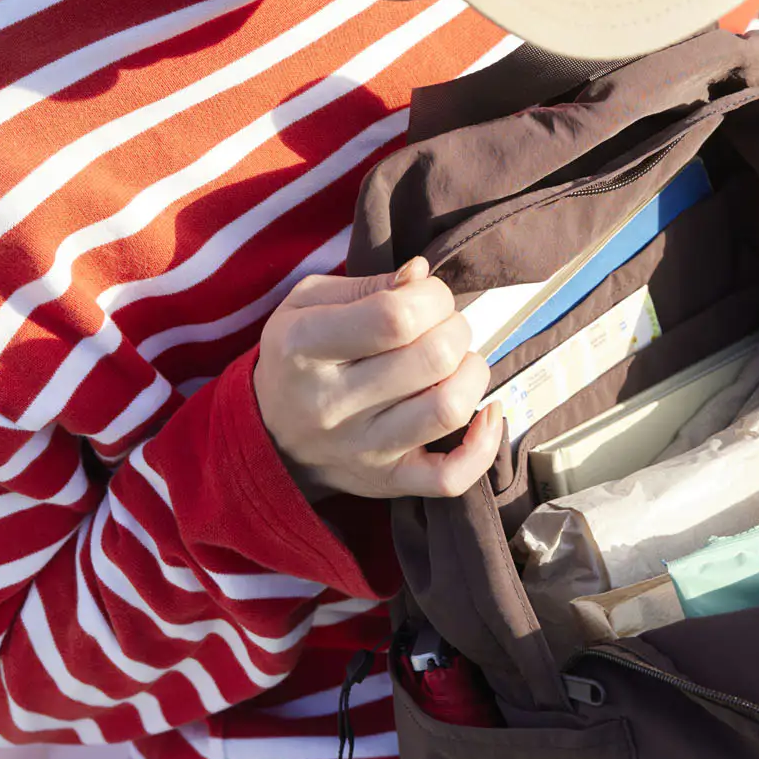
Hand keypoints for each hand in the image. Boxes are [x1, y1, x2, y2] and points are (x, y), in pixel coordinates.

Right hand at [254, 257, 503, 501]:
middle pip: (434, 358)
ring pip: (450, 409)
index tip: (429, 297)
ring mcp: (362, 449)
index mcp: (304, 346)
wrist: (270, 435)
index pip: (396, 317)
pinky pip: (451, 478)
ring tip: (458, 364)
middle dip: (456, 329)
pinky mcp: (389, 481)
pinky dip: (483, 446)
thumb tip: (421, 277)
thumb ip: (368, 286)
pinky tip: (487, 415)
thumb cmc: (299, 358)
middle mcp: (331, 403)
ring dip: (473, 375)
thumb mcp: (307, 304)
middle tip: (444, 328)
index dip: (432, 298)